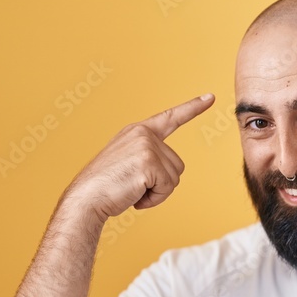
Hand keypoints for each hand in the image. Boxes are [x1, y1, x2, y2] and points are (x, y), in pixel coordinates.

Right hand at [62, 93, 214, 223]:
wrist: (86, 198)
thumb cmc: (106, 187)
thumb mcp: (129, 164)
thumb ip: (149, 159)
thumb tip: (168, 174)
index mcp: (137, 131)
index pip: (170, 117)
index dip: (192, 108)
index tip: (210, 97)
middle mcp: (143, 134)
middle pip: (178, 164)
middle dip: (162, 183)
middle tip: (135, 186)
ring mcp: (146, 146)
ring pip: (175, 177)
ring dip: (158, 192)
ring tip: (133, 189)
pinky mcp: (148, 162)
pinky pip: (168, 188)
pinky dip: (155, 199)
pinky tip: (135, 196)